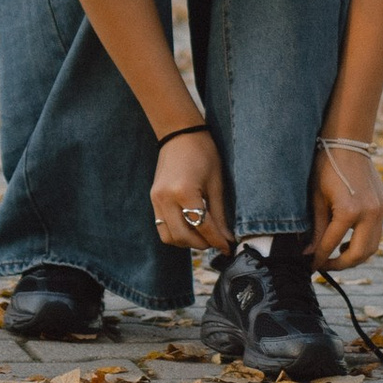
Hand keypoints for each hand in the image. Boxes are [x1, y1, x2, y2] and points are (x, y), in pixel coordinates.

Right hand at [151, 123, 230, 254]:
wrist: (179, 134)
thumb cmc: (203, 153)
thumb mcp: (216, 184)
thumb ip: (219, 215)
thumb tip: (227, 239)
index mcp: (184, 192)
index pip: (203, 227)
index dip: (218, 241)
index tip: (228, 248)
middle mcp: (166, 198)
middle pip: (183, 237)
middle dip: (202, 244)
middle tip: (216, 241)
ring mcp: (156, 199)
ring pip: (169, 237)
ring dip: (186, 241)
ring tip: (202, 235)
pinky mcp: (153, 199)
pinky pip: (162, 226)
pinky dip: (176, 232)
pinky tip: (190, 226)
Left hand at [312, 139, 382, 270]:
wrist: (348, 142)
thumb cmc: (326, 166)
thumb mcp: (317, 197)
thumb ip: (316, 227)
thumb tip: (309, 252)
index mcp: (349, 211)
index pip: (331, 244)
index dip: (319, 258)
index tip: (310, 266)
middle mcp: (369, 213)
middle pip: (359, 254)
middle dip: (341, 264)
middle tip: (325, 265)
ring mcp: (380, 210)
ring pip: (372, 247)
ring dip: (355, 256)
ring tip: (337, 254)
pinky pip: (376, 233)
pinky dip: (364, 242)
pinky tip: (348, 239)